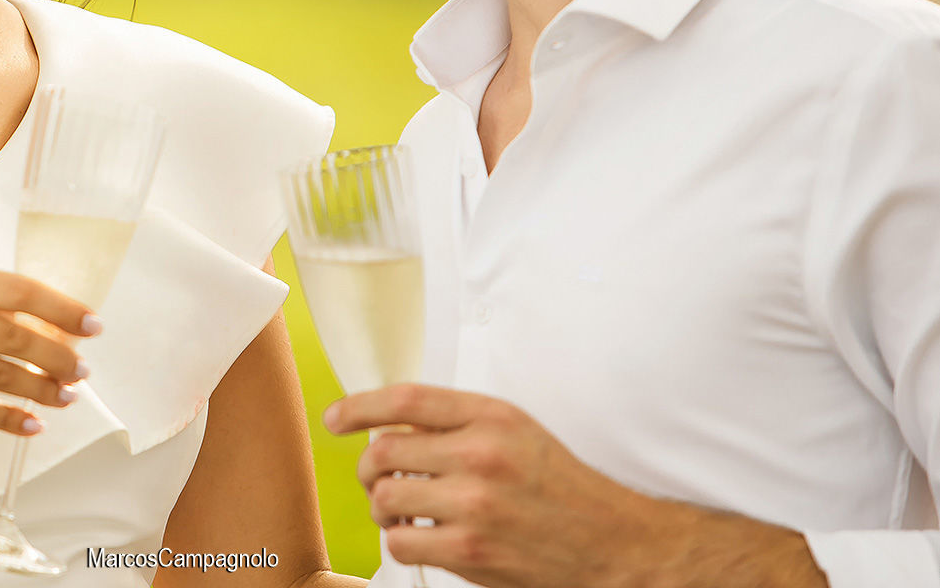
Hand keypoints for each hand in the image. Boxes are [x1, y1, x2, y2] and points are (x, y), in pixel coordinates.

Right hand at [0, 263, 98, 435]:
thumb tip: (53, 326)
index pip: (19, 290)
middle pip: (14, 337)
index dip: (61, 309)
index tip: (92, 324)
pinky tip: (32, 423)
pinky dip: (9, 419)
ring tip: (66, 396)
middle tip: (82, 370)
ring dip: (40, 390)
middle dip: (56, 357)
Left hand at [325, 384, 827, 587]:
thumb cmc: (562, 488)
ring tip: (400, 510)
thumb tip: (390, 425)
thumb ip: (459, 423)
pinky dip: (401, 540)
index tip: (335, 418)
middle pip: (384, 450)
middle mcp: (482, 454)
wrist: (614, 546)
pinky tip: (421, 536)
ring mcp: (474, 505)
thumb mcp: (517, 433)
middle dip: (368, 467)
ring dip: (382, 507)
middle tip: (377, 479)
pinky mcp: (471, 551)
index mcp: (493, 416)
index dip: (360, 405)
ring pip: (385, 497)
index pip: (407, 399)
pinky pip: (401, 541)